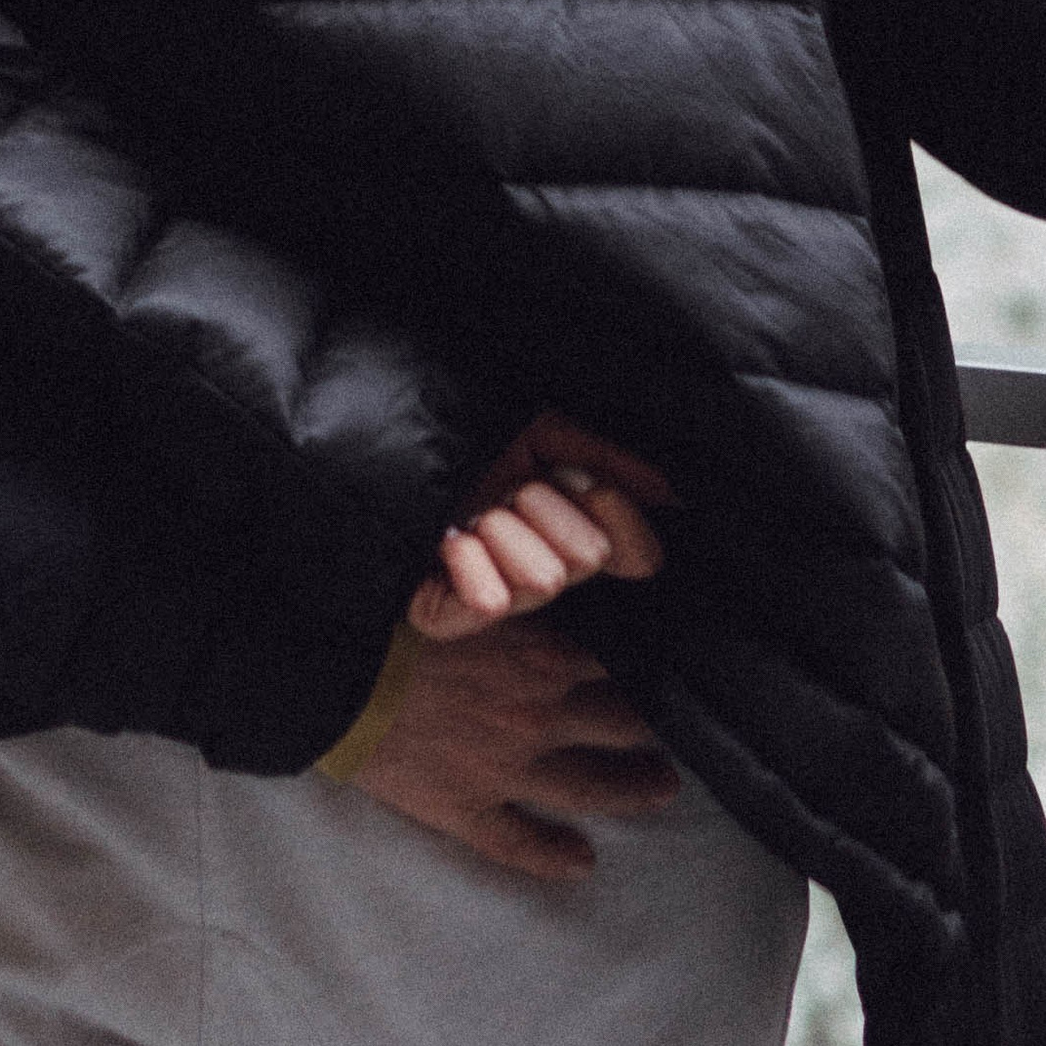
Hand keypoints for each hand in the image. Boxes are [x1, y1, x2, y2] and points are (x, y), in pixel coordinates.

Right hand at [346, 610, 682, 878]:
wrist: (333, 673)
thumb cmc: (392, 618)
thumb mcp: (470, 586)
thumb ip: (521, 586)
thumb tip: (559, 574)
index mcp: (540, 655)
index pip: (618, 660)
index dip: (648, 664)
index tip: (667, 667)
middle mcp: (536, 715)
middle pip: (617, 725)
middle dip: (653, 731)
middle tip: (673, 735)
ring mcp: (506, 769)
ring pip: (588, 787)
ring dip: (630, 789)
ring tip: (659, 789)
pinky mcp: (468, 809)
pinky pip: (523, 842)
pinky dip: (556, 856)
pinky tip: (581, 861)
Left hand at [407, 411, 670, 640]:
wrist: (374, 436)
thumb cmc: (459, 435)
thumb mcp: (540, 431)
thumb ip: (606, 458)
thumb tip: (671, 492)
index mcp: (566, 527)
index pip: (633, 552)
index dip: (616, 515)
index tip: (583, 482)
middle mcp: (538, 568)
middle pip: (586, 558)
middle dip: (544, 505)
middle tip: (502, 490)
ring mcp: (493, 595)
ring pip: (543, 578)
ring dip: (504, 525)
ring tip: (469, 512)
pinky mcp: (446, 614)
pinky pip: (489, 603)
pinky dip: (473, 563)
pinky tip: (453, 542)